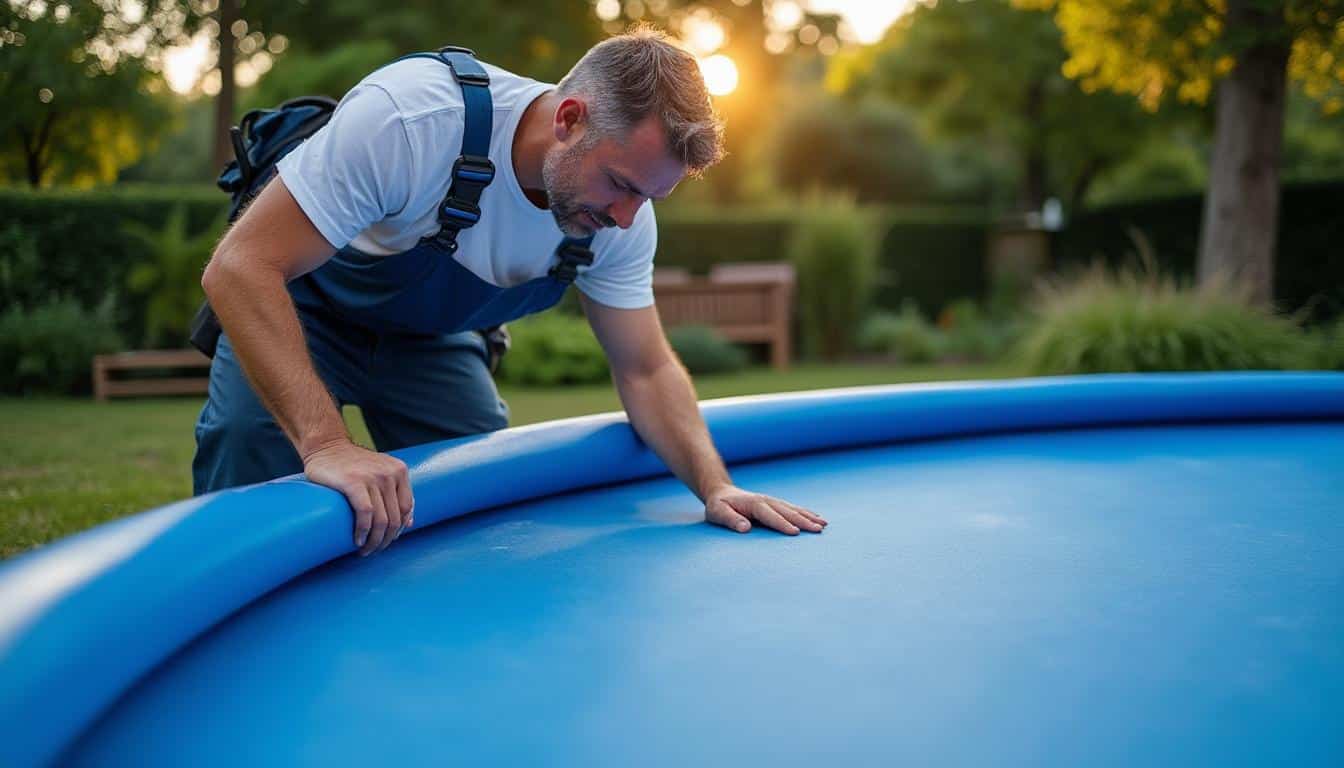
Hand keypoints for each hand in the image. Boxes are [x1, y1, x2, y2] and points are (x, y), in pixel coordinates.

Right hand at [303, 439, 413, 555]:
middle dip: (385, 540)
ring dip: (374, 542)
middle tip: (373, 551)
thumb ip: (396, 492)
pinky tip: (357, 540)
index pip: (406, 509)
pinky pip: (365, 514)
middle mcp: (389, 473)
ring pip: (382, 520)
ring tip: (364, 550)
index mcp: (399, 471)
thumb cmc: (351, 464)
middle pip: (394, 518)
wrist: (325, 446)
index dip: (399, 529)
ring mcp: (372, 477)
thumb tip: (410, 522)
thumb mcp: (380, 472)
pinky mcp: (353, 482)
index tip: (386, 540)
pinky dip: (363, 532)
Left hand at [703, 485, 826, 534]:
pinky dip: (806, 513)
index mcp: (754, 504)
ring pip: (793, 510)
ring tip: (824, 525)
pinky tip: (817, 518)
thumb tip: (745, 528)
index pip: (771, 516)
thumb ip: (730, 520)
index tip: (795, 533)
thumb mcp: (717, 513)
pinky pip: (793, 509)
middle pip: (787, 512)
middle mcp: (766, 501)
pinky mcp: (775, 504)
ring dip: (809, 517)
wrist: (721, 493)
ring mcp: (772, 501)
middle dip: (803, 521)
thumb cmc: (718, 506)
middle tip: (818, 530)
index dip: (782, 524)